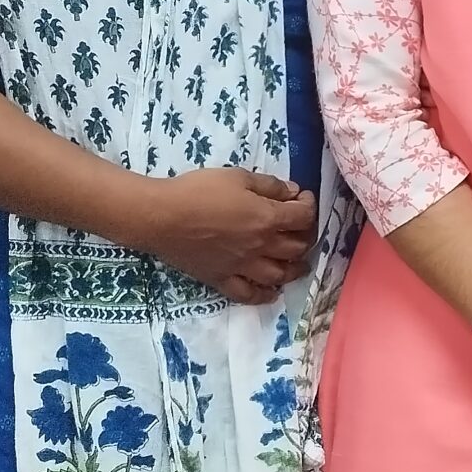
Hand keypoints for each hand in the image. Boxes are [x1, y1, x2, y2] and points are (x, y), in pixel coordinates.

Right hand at [128, 169, 313, 301]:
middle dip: (306, 236)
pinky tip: (271, 291)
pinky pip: (249, 294)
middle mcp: (261, 247)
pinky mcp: (223, 280)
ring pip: (280, 275)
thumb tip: (293, 193)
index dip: (309, 206)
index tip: (303, 199)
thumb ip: (270, 186)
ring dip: (294, 269)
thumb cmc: (199, 191)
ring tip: (298, 263)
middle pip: (297, 248)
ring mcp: (243, 267)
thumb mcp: (238, 177)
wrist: (162, 217)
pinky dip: (265, 295)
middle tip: (301, 229)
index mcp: (267, 219)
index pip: (304, 217)